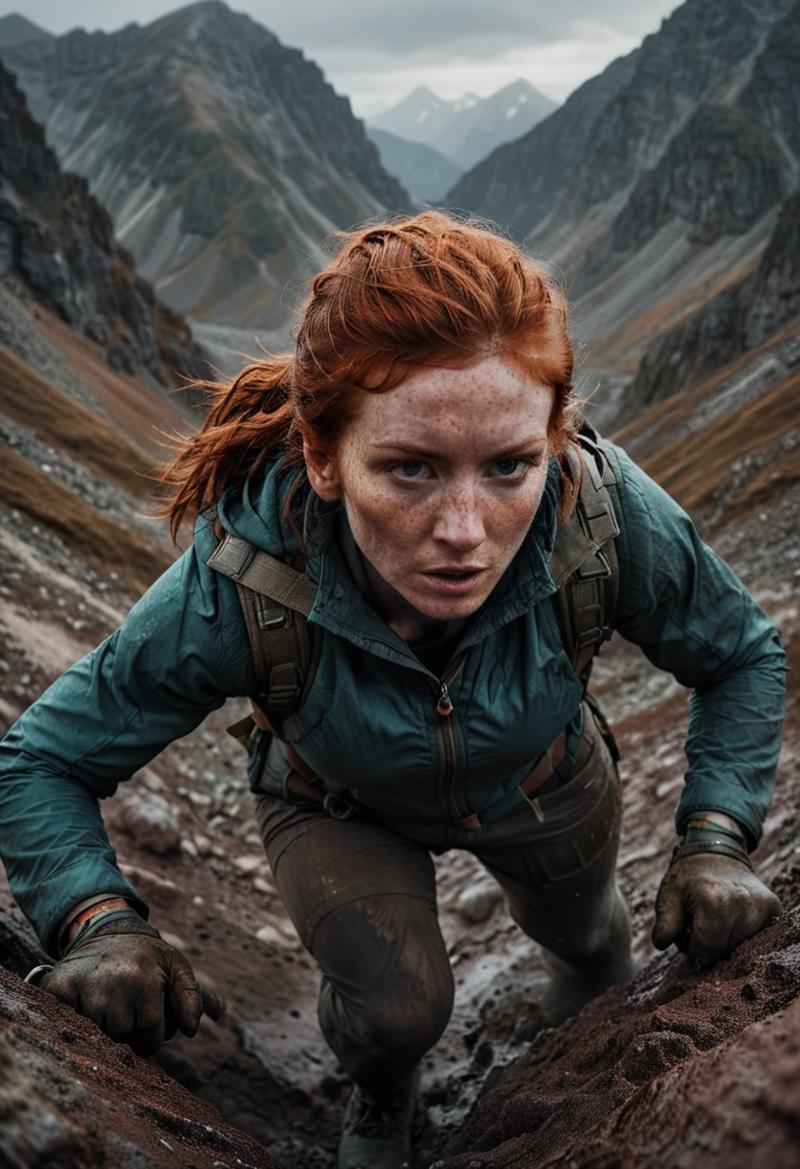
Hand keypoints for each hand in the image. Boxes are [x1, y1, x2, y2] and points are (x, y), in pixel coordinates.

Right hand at [42, 926, 202, 1054]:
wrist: (108, 929)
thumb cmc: (147, 956)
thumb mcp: (176, 968)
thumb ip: (191, 998)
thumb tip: (191, 1031)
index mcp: (144, 980)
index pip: (151, 1034)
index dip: (153, 1036)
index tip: (150, 1025)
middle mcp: (112, 983)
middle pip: (122, 1036)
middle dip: (129, 1031)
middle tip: (128, 1008)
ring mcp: (83, 986)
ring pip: (96, 1034)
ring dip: (103, 1027)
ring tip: (109, 1003)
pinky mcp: (57, 987)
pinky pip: (65, 1022)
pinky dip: (72, 1019)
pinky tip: (83, 1004)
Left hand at [652, 852, 781, 965]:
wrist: (716, 850)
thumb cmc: (689, 876)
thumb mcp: (668, 894)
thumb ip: (665, 923)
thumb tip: (661, 944)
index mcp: (713, 901)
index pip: (706, 950)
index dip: (693, 949)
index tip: (688, 935)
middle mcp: (742, 903)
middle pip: (725, 951)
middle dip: (709, 947)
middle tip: (701, 926)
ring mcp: (761, 905)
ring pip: (743, 948)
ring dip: (727, 942)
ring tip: (716, 921)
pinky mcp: (773, 907)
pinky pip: (758, 938)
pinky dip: (744, 935)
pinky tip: (734, 919)